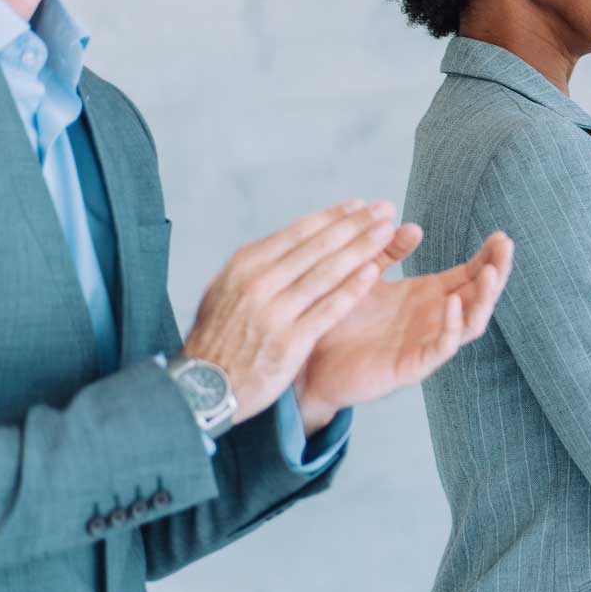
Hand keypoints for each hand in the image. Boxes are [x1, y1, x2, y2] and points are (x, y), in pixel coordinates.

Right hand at [181, 200, 403, 424]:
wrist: (203, 386)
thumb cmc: (218, 337)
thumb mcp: (226, 289)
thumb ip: (258, 265)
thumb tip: (290, 241)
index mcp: (245, 265)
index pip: (298, 232)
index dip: (333, 216)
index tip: (359, 205)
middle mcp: (259, 282)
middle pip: (318, 246)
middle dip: (356, 225)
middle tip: (384, 209)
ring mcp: (275, 311)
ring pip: (327, 272)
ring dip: (362, 248)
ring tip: (387, 232)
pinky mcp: (290, 340)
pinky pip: (328, 309)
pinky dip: (352, 289)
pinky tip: (373, 272)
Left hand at [295, 231, 513, 432]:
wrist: (308, 363)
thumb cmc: (338, 321)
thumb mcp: (363, 276)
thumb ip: (385, 252)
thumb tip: (412, 226)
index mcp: (426, 297)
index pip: (469, 275)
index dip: (487, 257)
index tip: (500, 235)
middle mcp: (433, 319)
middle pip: (479, 296)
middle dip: (496, 271)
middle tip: (506, 246)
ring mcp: (426, 343)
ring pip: (471, 323)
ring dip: (484, 298)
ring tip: (489, 272)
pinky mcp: (412, 366)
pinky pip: (441, 348)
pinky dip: (452, 327)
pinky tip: (453, 304)